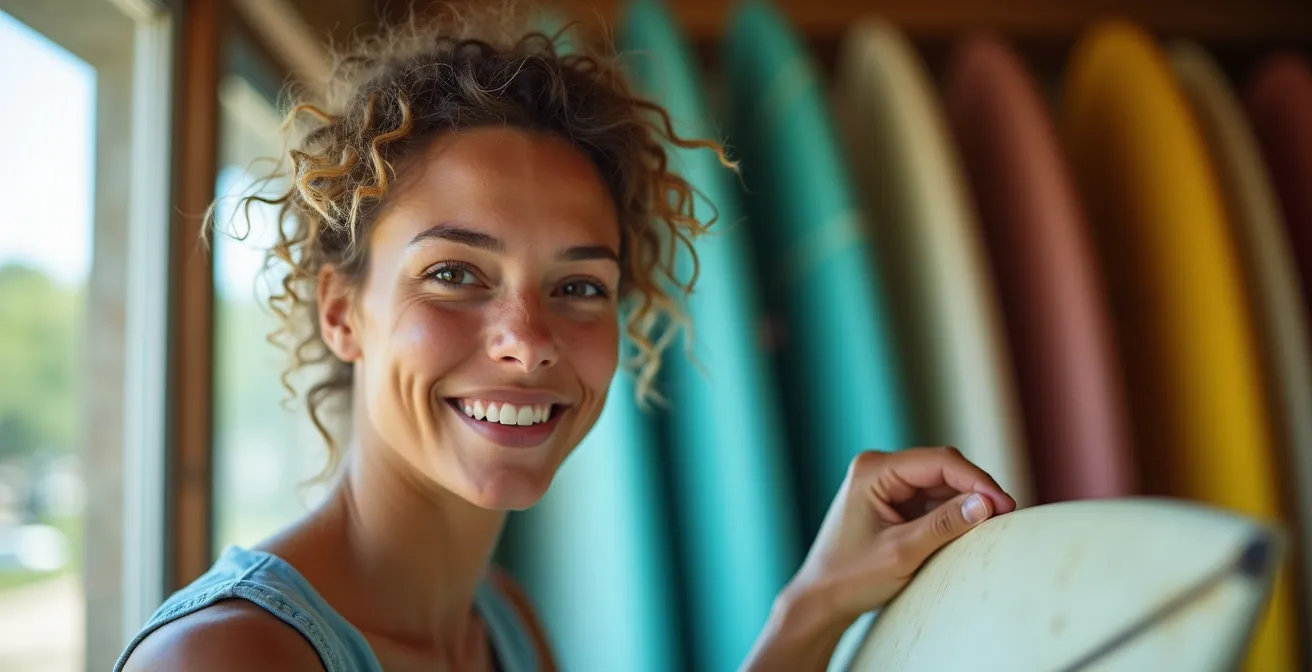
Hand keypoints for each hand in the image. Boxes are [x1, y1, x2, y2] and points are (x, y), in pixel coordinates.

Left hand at [742, 446, 1016, 670]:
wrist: (821, 599)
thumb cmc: (850, 576)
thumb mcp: (902, 552)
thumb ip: (944, 525)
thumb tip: (987, 503)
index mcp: (873, 470)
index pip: (939, 462)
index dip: (977, 480)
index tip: (1005, 504)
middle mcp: (879, 469)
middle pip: (943, 468)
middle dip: (976, 489)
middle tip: (1007, 514)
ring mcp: (887, 485)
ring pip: (942, 484)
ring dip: (967, 501)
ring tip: (995, 523)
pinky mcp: (894, 503)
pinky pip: (933, 500)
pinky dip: (954, 512)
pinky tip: (973, 527)